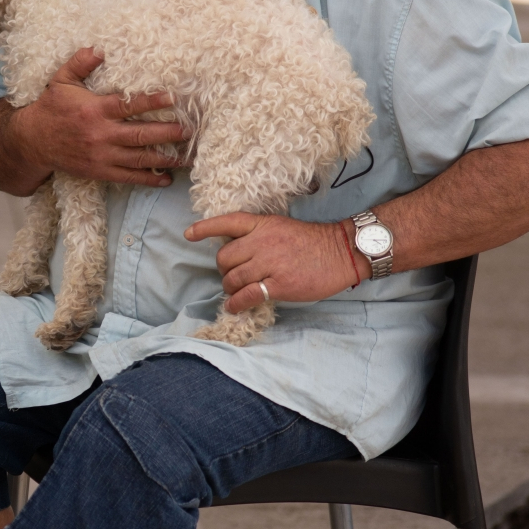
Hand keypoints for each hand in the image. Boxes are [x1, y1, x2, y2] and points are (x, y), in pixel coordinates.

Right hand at [16, 47, 188, 186]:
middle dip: (167, 133)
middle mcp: (100, 134)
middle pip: (140, 135)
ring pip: (138, 159)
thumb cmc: (50, 107)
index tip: (172, 98)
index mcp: (94, 110)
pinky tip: (166, 179)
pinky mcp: (99, 172)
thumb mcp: (61, 80)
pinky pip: (128, 177)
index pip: (128, 105)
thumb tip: (99, 47)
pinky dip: (148, 180)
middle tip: (189, 130)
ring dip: (164, 158)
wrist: (32, 142)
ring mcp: (101, 156)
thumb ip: (81, 62)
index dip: (151, 102)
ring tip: (186, 157)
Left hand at [184, 214, 362, 312]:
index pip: (227, 222)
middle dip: (223, 269)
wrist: (340, 252)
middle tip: (232, 275)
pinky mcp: (279, 284)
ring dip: (229, 287)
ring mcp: (269, 263)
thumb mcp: (279, 226)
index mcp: (261, 225)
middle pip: (224, 257)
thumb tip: (234, 250)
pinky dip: (236, 303)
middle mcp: (261, 242)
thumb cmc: (310, 241)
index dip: (205, 228)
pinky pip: (247, 295)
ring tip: (236, 291)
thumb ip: (256, 235)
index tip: (189, 235)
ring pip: (233, 278)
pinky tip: (234, 306)